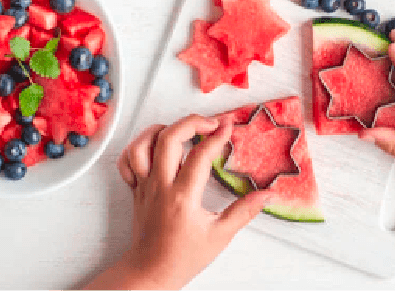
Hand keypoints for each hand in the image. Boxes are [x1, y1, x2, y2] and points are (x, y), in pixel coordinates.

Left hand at [110, 115, 269, 289]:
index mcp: (183, 197)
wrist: (151, 272)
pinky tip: (155, 147)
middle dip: (191, 122)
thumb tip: (268, 195)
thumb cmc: (183, 257)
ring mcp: (144, 186)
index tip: (229, 127)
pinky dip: (138, 147)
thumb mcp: (220, 236)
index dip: (217, 136)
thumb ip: (245, 211)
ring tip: (181, 129)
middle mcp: (160, 187)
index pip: (200, 155)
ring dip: (161, 129)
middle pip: (168, 139)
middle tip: (210, 123)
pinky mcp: (135, 190)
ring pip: (142, 145)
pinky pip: (127, 161)